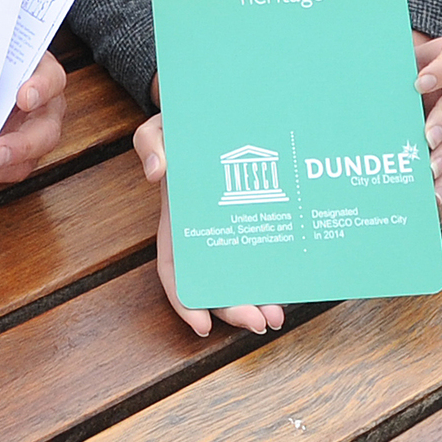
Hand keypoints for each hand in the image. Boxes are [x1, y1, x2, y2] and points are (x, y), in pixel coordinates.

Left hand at [0, 52, 64, 185]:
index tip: (24, 96)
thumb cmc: (0, 56)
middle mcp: (46, 106)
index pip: (51, 79)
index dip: (41, 89)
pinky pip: (11, 168)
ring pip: (31, 157)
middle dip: (21, 146)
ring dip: (5, 166)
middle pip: (46, 131)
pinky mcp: (20, 151)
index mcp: (43, 73)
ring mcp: (34, 131)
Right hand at [135, 114, 282, 337]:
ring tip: (276, 316)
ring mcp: (231, 231)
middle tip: (259, 321)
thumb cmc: (182, 127)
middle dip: (233, 309)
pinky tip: (291, 283)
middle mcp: (204, 236)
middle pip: (214, 284)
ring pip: (242, 277)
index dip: (184, 301)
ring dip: (257, 301)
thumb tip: (157, 171)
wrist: (215, 116)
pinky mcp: (256, 221)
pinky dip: (275, 273)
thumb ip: (150, 144)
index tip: (202, 325)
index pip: (175, 272)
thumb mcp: (159, 130)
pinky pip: (264, 253)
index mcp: (176, 224)